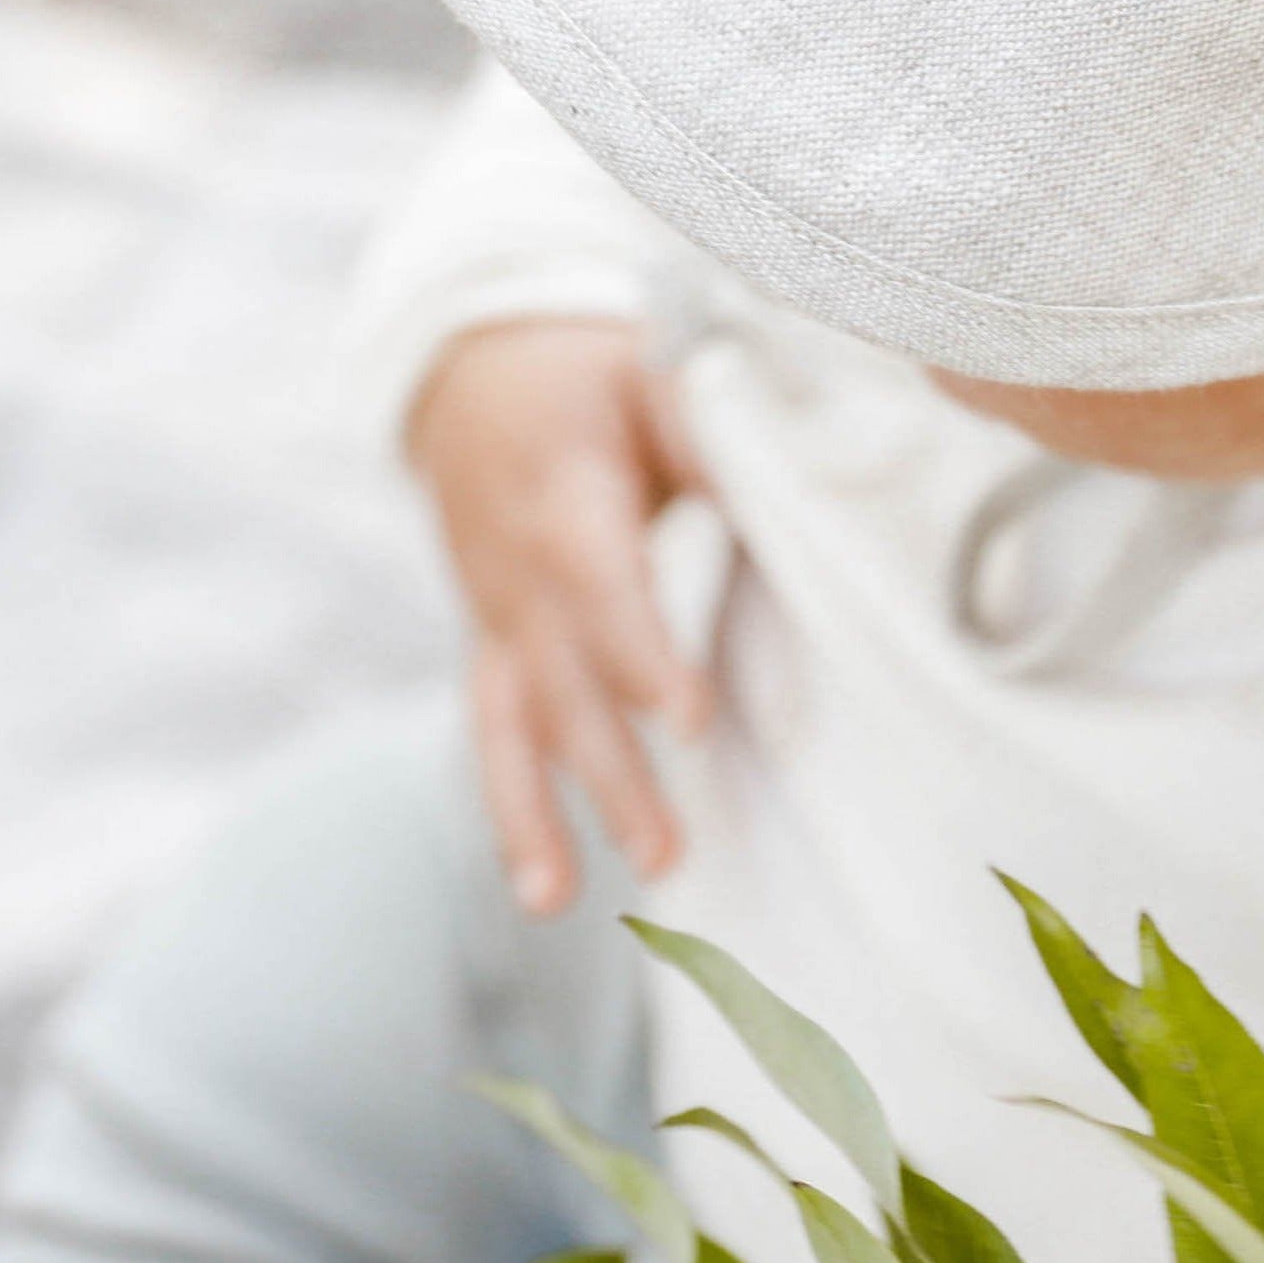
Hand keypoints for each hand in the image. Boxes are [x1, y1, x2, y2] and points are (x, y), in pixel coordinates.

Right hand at [406, 318, 712, 917]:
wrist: (469, 366)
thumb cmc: (587, 372)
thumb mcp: (651, 367)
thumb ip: (712, 432)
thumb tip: (793, 487)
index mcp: (557, 490)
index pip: (595, 579)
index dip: (637, 650)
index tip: (689, 719)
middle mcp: (512, 568)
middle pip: (560, 681)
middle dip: (609, 771)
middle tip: (664, 851)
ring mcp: (494, 614)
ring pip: (517, 724)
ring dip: (550, 813)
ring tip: (578, 896)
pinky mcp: (495, 645)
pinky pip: (497, 734)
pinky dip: (515, 813)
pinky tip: (546, 892)